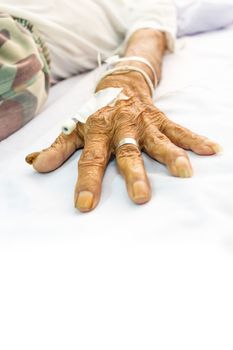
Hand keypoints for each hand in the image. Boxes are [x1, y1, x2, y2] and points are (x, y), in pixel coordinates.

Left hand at [25, 92, 220, 211]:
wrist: (119, 82)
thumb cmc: (95, 111)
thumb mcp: (74, 127)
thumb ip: (57, 147)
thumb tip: (34, 165)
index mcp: (97, 132)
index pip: (90, 160)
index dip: (87, 182)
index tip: (85, 205)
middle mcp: (121, 128)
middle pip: (128, 153)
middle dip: (134, 174)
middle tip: (141, 197)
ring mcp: (144, 123)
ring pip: (158, 141)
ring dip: (172, 156)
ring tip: (184, 173)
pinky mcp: (160, 119)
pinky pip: (179, 129)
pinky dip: (195, 140)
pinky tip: (212, 150)